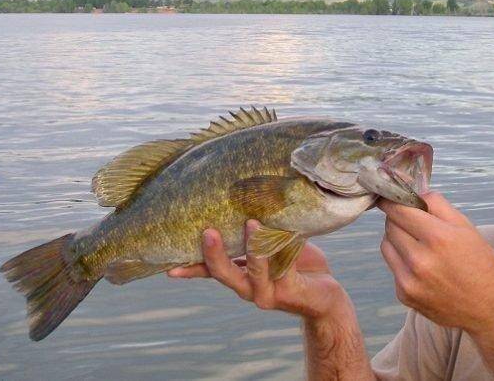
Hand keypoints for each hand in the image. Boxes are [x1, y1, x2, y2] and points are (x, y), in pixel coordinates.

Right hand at [168, 220, 349, 319]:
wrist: (325, 295)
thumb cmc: (293, 265)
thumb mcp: (270, 247)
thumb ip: (255, 234)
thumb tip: (241, 199)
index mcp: (240, 276)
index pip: (210, 272)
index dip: (190, 268)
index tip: (168, 267)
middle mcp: (249, 288)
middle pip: (225, 274)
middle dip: (214, 254)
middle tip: (207, 232)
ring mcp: (268, 292)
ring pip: (255, 271)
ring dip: (254, 247)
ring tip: (252, 224)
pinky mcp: (290, 291)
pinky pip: (285, 267)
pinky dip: (285, 247)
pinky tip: (289, 232)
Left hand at [379, 192, 493, 332]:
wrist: (489, 309)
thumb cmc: (481, 264)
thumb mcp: (466, 227)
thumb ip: (437, 204)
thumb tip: (412, 191)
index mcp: (438, 238)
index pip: (399, 210)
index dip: (392, 201)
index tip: (390, 198)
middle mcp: (420, 260)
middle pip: (390, 226)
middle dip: (398, 220)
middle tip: (412, 222)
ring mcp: (409, 280)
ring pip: (386, 246)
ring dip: (396, 240)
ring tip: (418, 245)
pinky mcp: (404, 295)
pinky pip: (393, 267)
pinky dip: (402, 262)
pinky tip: (422, 267)